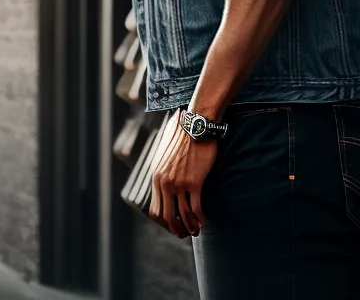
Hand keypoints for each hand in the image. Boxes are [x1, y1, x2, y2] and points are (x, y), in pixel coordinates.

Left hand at [149, 111, 216, 237]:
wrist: (195, 126)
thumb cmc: (182, 139)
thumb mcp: (164, 155)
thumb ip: (162, 172)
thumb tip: (163, 184)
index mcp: (156, 178)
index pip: (155, 210)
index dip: (163, 223)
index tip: (172, 226)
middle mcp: (165, 183)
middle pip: (167, 217)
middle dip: (175, 229)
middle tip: (184, 233)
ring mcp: (179, 183)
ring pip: (182, 216)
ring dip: (189, 227)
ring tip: (195, 231)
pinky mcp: (194, 182)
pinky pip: (195, 208)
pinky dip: (199, 219)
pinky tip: (203, 222)